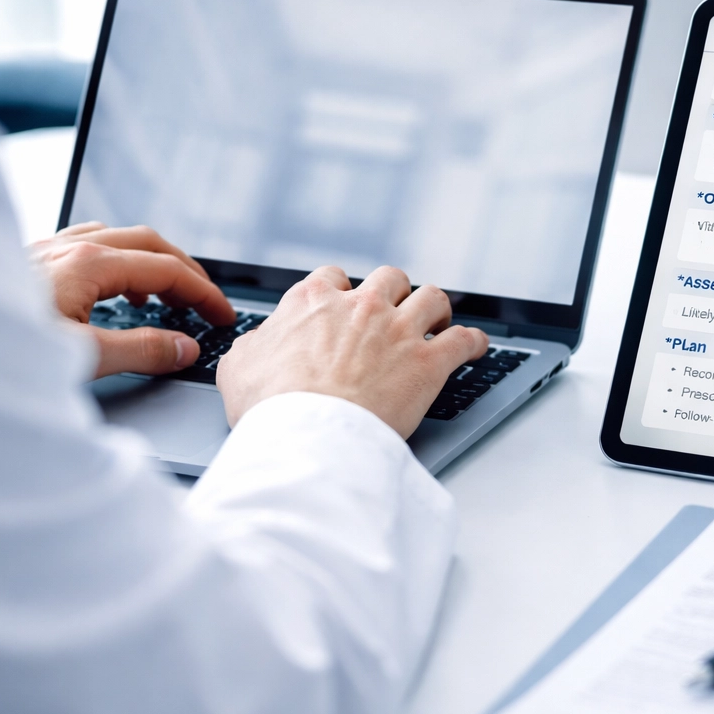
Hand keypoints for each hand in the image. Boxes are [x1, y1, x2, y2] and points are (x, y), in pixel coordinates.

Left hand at [30, 222, 234, 378]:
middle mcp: (68, 247)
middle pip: (147, 243)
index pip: (166, 270)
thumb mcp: (81, 358)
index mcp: (87, 264)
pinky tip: (109, 280)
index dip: (203, 293)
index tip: (222, 314)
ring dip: (149, 261)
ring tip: (162, 294)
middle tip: (205, 302)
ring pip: (115, 238)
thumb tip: (185, 347)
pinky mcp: (27, 261)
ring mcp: (45, 250)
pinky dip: (113, 258)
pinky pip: (83, 243)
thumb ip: (140, 351)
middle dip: (184, 271)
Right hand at [217, 265, 488, 437]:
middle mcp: (360, 307)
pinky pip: (463, 341)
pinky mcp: (428, 362)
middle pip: (389, 278)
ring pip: (432, 298)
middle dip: (394, 293)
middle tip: (394, 313)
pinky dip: (473, 342)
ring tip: (436, 324)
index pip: (332, 278)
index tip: (346, 303)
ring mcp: (398, 331)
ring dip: (436, 309)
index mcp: (313, 302)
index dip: (342, 291)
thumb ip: (252, 347)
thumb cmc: (271, 408)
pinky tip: (475, 347)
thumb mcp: (238, 369)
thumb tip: (255, 346)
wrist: (308, 436)